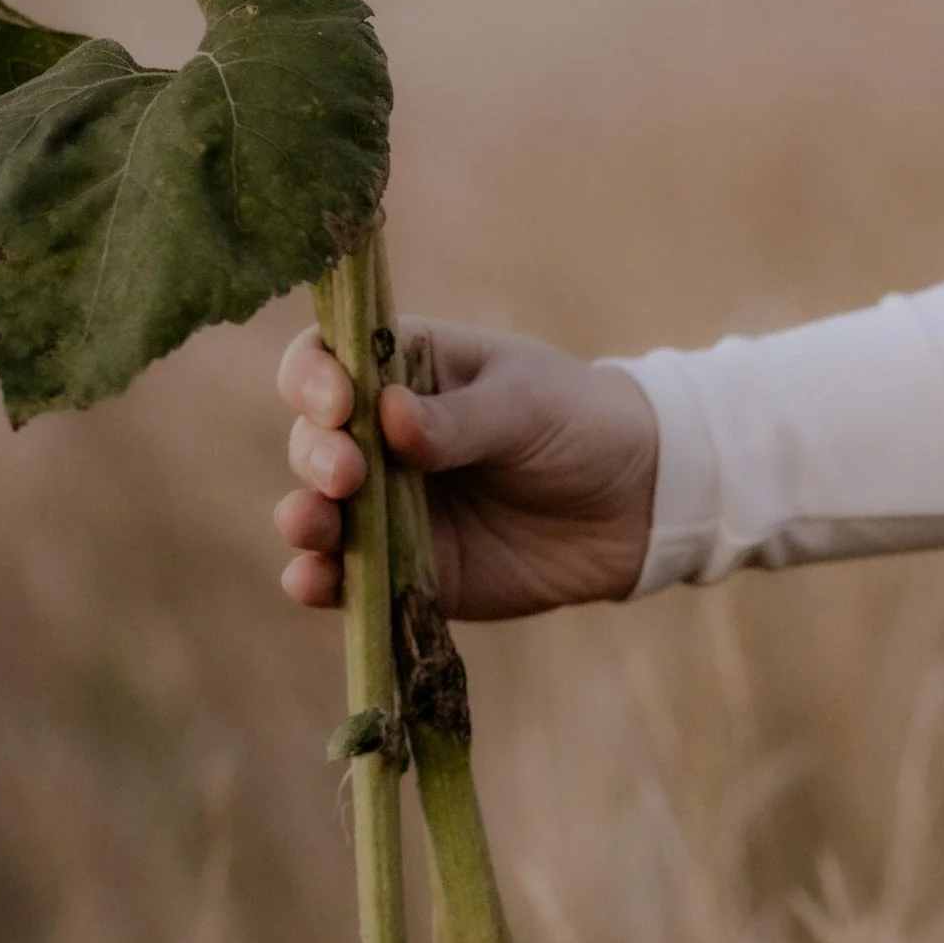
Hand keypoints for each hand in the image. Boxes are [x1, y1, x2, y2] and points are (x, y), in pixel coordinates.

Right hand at [272, 318, 658, 620]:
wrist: (639, 505)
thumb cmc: (580, 424)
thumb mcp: (528, 405)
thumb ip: (461, 418)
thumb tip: (389, 417)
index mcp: (404, 370)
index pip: (328, 360)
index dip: (315, 378)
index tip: (338, 402)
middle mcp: (381, 438)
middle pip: (314, 439)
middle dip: (318, 454)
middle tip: (347, 474)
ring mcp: (388, 508)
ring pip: (318, 510)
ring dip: (304, 517)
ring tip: (312, 524)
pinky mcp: (407, 570)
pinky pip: (349, 578)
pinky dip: (321, 581)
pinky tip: (313, 582)